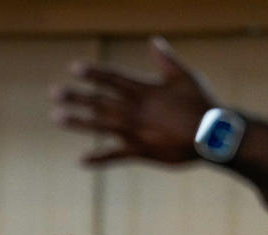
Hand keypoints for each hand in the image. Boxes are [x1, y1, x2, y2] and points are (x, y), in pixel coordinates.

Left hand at [52, 37, 213, 165]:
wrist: (214, 136)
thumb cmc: (202, 104)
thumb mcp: (186, 77)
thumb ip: (166, 60)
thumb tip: (154, 41)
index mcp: (145, 91)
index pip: (113, 79)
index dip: (93, 73)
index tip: (74, 68)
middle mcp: (136, 110)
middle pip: (100, 101)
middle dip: (76, 96)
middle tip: (54, 92)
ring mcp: (137, 132)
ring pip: (101, 125)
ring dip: (78, 121)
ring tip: (57, 117)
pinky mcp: (142, 152)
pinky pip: (116, 155)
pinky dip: (99, 158)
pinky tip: (81, 160)